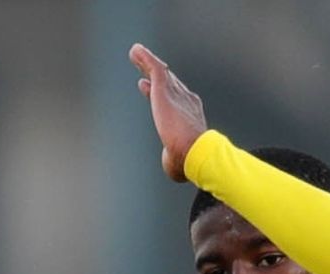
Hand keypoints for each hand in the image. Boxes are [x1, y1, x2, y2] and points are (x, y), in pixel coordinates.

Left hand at [129, 43, 206, 182]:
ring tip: (136, 53)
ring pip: (160, 72)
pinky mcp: (164, 90)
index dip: (160, 93)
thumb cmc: (188, 162)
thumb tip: (171, 165)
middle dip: (156, 74)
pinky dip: (145, 59)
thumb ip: (172, 158)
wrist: (194, 152)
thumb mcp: (177, 160)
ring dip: (147, 62)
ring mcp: (175, 93)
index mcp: (190, 116)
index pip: (174, 100)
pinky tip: (135, 51)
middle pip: (168, 83)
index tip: (147, 86)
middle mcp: (185, 100)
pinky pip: (154, 68)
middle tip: (144, 66)